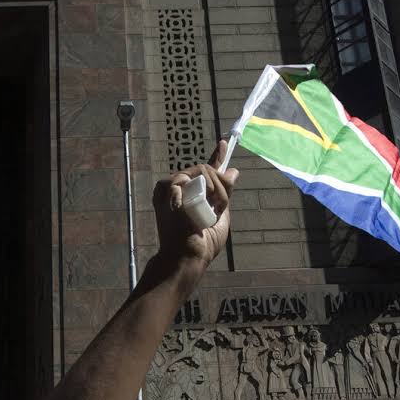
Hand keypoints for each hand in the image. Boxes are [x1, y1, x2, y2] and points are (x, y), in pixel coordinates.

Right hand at [151, 140, 238, 283]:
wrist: (188, 255)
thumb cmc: (202, 243)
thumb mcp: (220, 214)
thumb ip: (225, 193)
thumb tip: (234, 171)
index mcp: (191, 195)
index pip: (206, 173)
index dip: (217, 156)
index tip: (224, 143)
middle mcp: (181, 188)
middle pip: (208, 169)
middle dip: (221, 186)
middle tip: (220, 206)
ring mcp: (172, 187)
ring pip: (202, 170)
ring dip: (214, 189)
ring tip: (210, 210)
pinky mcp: (166, 188)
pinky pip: (190, 174)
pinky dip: (200, 189)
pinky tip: (193, 205)